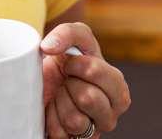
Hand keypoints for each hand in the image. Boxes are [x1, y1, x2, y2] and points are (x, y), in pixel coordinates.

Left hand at [40, 22, 130, 137]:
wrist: (43, 84)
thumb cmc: (65, 62)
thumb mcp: (73, 38)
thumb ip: (68, 33)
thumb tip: (49, 46)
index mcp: (118, 89)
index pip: (95, 72)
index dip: (76, 63)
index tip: (70, 63)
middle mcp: (111, 115)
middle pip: (87, 98)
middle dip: (68, 84)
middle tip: (67, 82)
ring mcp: (94, 132)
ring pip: (74, 120)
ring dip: (60, 103)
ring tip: (62, 97)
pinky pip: (60, 134)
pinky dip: (51, 120)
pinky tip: (55, 112)